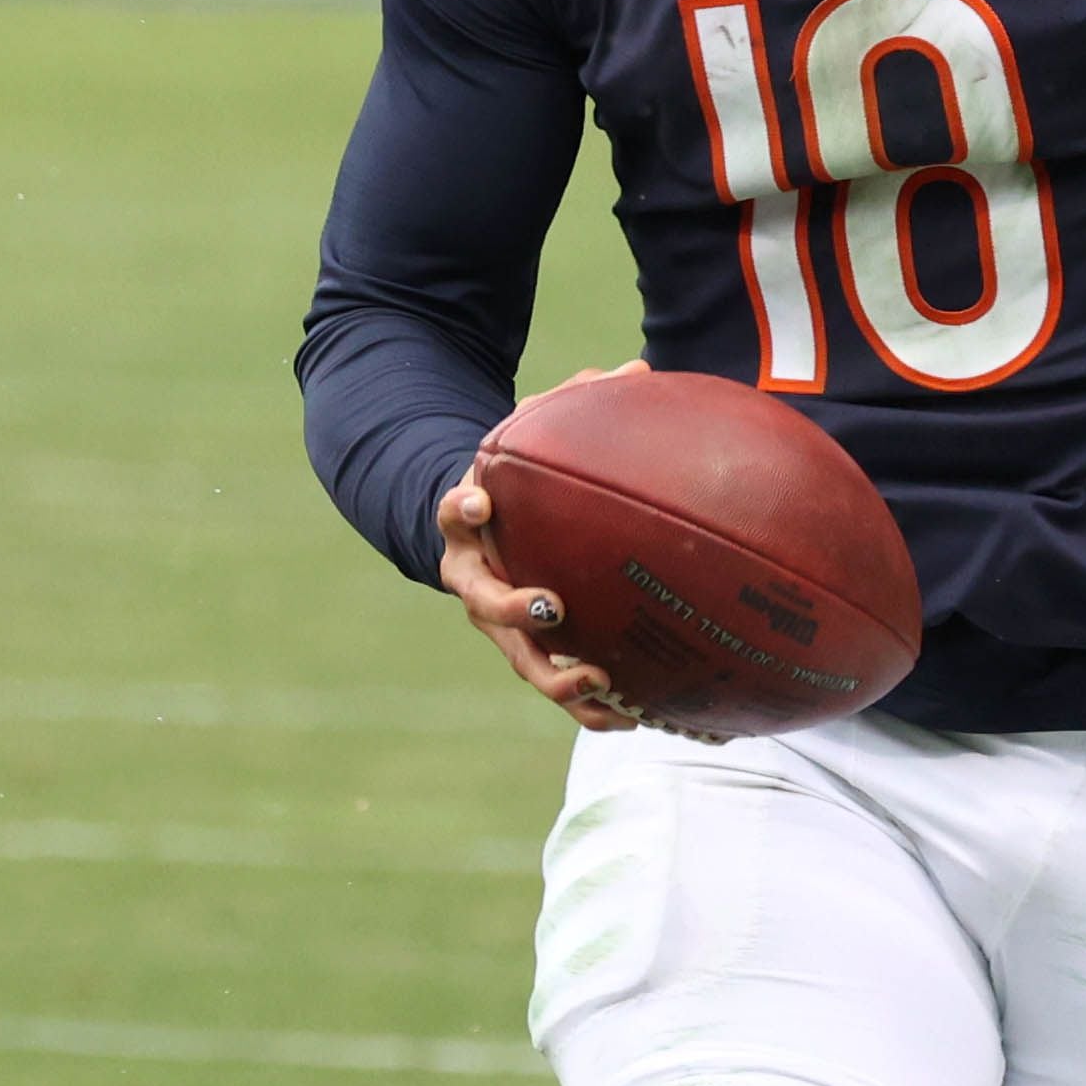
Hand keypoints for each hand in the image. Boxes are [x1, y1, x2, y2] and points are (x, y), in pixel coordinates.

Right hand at [437, 363, 661, 733]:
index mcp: (469, 528)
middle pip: (483, 603)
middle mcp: (477, 583)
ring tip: (597, 679)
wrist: (491, 538)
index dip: (459, 506)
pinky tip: (633, 715)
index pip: (451, 512)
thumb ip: (572, 409)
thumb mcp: (534, 444)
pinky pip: (559, 686)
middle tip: (548, 606)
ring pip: (522, 660)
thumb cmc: (520, 485)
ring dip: (556, 676)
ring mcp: (503, 627)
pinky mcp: (533, 656)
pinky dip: (591, 705)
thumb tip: (635, 369)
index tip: (477, 498)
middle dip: (512, 609)